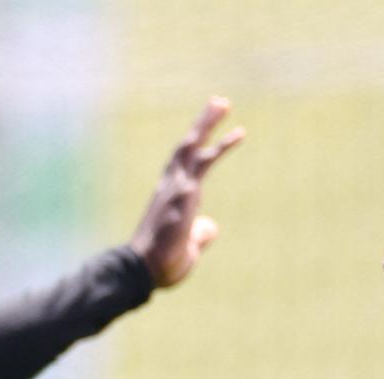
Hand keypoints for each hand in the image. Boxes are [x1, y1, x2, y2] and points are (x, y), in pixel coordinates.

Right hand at [128, 96, 244, 286]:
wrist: (144, 270)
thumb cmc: (160, 266)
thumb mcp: (186, 249)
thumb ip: (199, 235)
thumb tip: (211, 226)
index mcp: (167, 198)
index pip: (181, 166)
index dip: (194, 147)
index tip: (205, 133)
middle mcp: (169, 186)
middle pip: (185, 147)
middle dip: (201, 124)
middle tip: (217, 103)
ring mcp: (176, 187)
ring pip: (192, 146)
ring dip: (208, 123)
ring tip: (223, 102)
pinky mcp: (185, 192)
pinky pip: (205, 161)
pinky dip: (222, 145)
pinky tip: (239, 132)